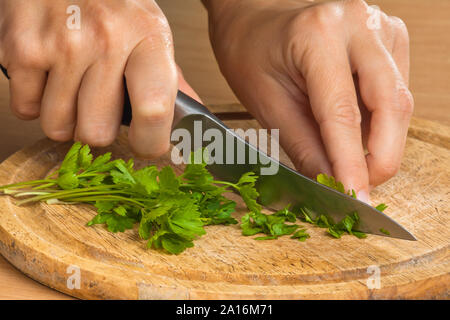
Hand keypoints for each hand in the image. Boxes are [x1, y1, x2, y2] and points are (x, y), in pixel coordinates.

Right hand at [0, 0, 198, 157]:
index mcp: (149, 38)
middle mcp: (107, 40)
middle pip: (97, 133)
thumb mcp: (150, 32)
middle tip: (97, 103)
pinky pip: (25, 110)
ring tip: (71, 85)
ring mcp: (62, 45)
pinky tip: (47, 74)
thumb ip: (170, 80)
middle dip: (96, 128)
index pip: (154, 111)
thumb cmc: (112, 5)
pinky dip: (34, 100)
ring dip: (64, 117)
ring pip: (58, 128)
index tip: (145, 144)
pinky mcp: (21, 48)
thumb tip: (192, 121)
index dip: (150, 142)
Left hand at [204, 0, 413, 201]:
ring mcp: (379, 26)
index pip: (343, 113)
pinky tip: (355, 130)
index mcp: (318, 34)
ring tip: (348, 159)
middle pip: (391, 105)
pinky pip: (396, 91)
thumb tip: (334, 185)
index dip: (352, 163)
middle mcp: (358, 23)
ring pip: (400, 101)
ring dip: (381, 142)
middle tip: (358, 189)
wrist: (256, 17)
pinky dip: (380, 122)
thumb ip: (304, 147)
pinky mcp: (388, 38)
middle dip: (380, 158)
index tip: (355, 199)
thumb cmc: (251, 54)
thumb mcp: (266, 104)